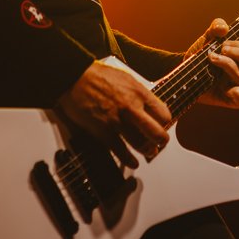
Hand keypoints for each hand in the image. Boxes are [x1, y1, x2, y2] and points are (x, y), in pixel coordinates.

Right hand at [56, 61, 171, 168]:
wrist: (74, 77)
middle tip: (161, 143)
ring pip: (141, 144)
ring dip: (148, 151)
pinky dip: (128, 160)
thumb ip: (138, 92)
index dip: (164, 122)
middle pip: (156, 132)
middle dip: (161, 141)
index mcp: (139, 93)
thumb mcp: (125, 78)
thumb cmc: (96, 75)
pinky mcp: (103, 131)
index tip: (162, 125)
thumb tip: (148, 104)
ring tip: (149, 152)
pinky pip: (120, 150)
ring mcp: (117, 121)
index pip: (163, 114)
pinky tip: (133, 162)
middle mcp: (131, 108)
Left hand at [186, 18, 238, 109]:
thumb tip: (224, 29)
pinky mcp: (225, 99)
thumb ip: (216, 27)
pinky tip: (227, 86)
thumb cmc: (199, 56)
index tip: (224, 42)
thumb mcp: (207, 38)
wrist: (182, 73)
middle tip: (222, 49)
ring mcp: (233, 87)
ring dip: (228, 63)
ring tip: (212, 57)